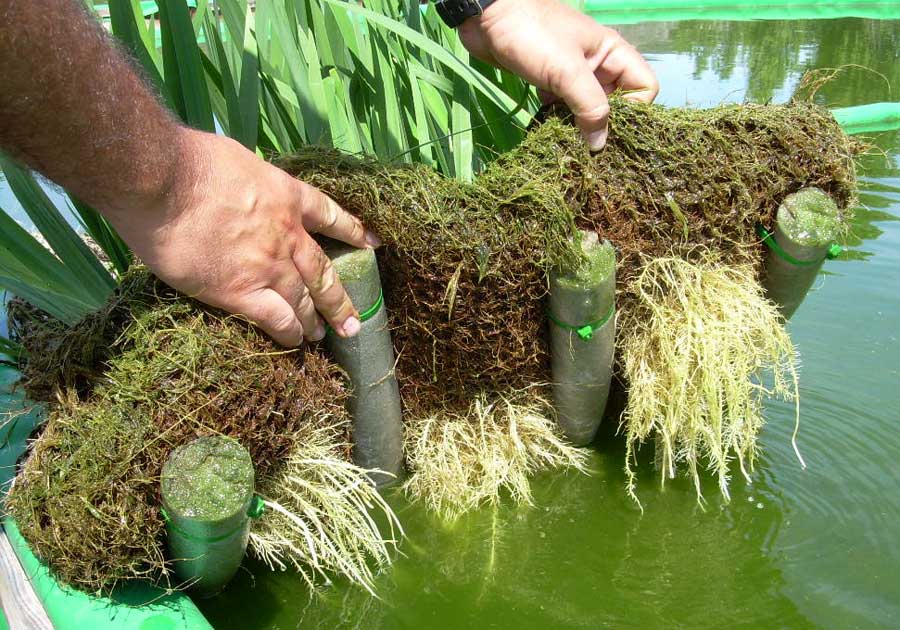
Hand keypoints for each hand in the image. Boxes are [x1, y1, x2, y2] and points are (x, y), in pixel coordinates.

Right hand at [106, 128, 377, 346]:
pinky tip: (295, 343)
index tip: (372, 243)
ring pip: (303, 301)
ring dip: (315, 320)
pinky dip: (290, 333)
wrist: (162, 181)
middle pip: (323, 271)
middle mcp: (287, 234)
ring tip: (322, 335)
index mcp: (286, 196)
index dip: (353, 231)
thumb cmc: (188, 161)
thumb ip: (249, 180)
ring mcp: (268, 265)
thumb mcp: (237, 159)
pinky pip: (276, 319)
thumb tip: (241, 184)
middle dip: (340, 299)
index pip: (330, 215)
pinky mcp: (240, 291)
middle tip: (353, 319)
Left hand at [459, 0, 657, 148]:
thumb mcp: (567, 72)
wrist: (488, 17)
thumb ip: (590, 108)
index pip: (644, 88)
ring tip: (565, 139)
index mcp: (613, 54)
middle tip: (586, 143)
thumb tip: (600, 145)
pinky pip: (565, 108)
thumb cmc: (533, 37)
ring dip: (579, 125)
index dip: (632, 110)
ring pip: (589, 109)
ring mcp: (574, 74)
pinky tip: (547, 127)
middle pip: (617, 103)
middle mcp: (598, 64)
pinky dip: (559, 120)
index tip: (606, 125)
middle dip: (604, 124)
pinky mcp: (552, 82)